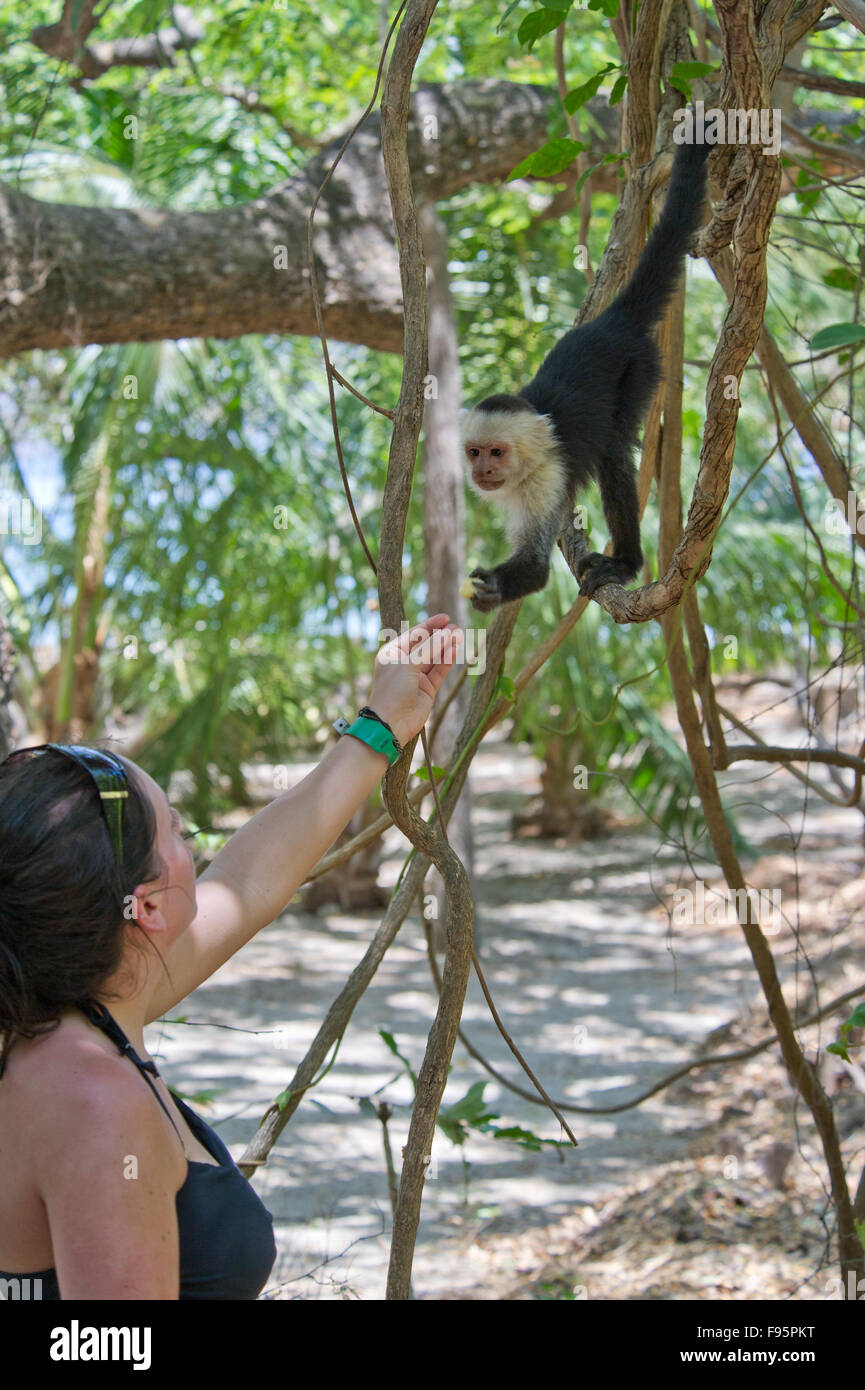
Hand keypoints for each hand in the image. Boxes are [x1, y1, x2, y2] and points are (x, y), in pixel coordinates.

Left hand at [367, 613, 463, 746]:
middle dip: (441, 636)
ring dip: (446, 648)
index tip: (445, 618)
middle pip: (426, 645)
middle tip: (457, 628)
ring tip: (460, 636)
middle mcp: (404, 663)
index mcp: (393, 653)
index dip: (430, 626)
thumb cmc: (392, 690)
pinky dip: (447, 661)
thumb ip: (429, 648)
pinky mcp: (427, 688)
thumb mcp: (408, 664)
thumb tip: (446, 633)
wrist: (391, 723)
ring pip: (435, 658)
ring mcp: (417, 676)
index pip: (414, 635)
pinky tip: (455, 651)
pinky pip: (439, 671)